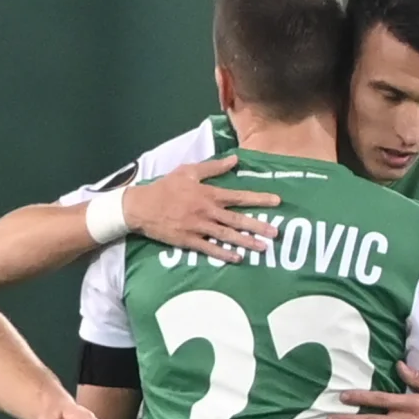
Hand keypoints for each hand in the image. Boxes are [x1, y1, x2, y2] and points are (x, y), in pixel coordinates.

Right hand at [122, 154, 281, 262]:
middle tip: (275, 232)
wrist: (142, 206)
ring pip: (227, 235)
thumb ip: (213, 167)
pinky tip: (237, 258)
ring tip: (263, 248)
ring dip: (246, 242)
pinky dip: (224, 254)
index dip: (258, 199)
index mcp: (208, 193)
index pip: (238, 196)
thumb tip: (235, 160)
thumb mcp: (188, 171)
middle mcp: (207, 211)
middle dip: (258, 225)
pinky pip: (210, 249)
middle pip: (237, 219)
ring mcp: (198, 227)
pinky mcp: (189, 240)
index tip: (277, 201)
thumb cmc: (165, 187)